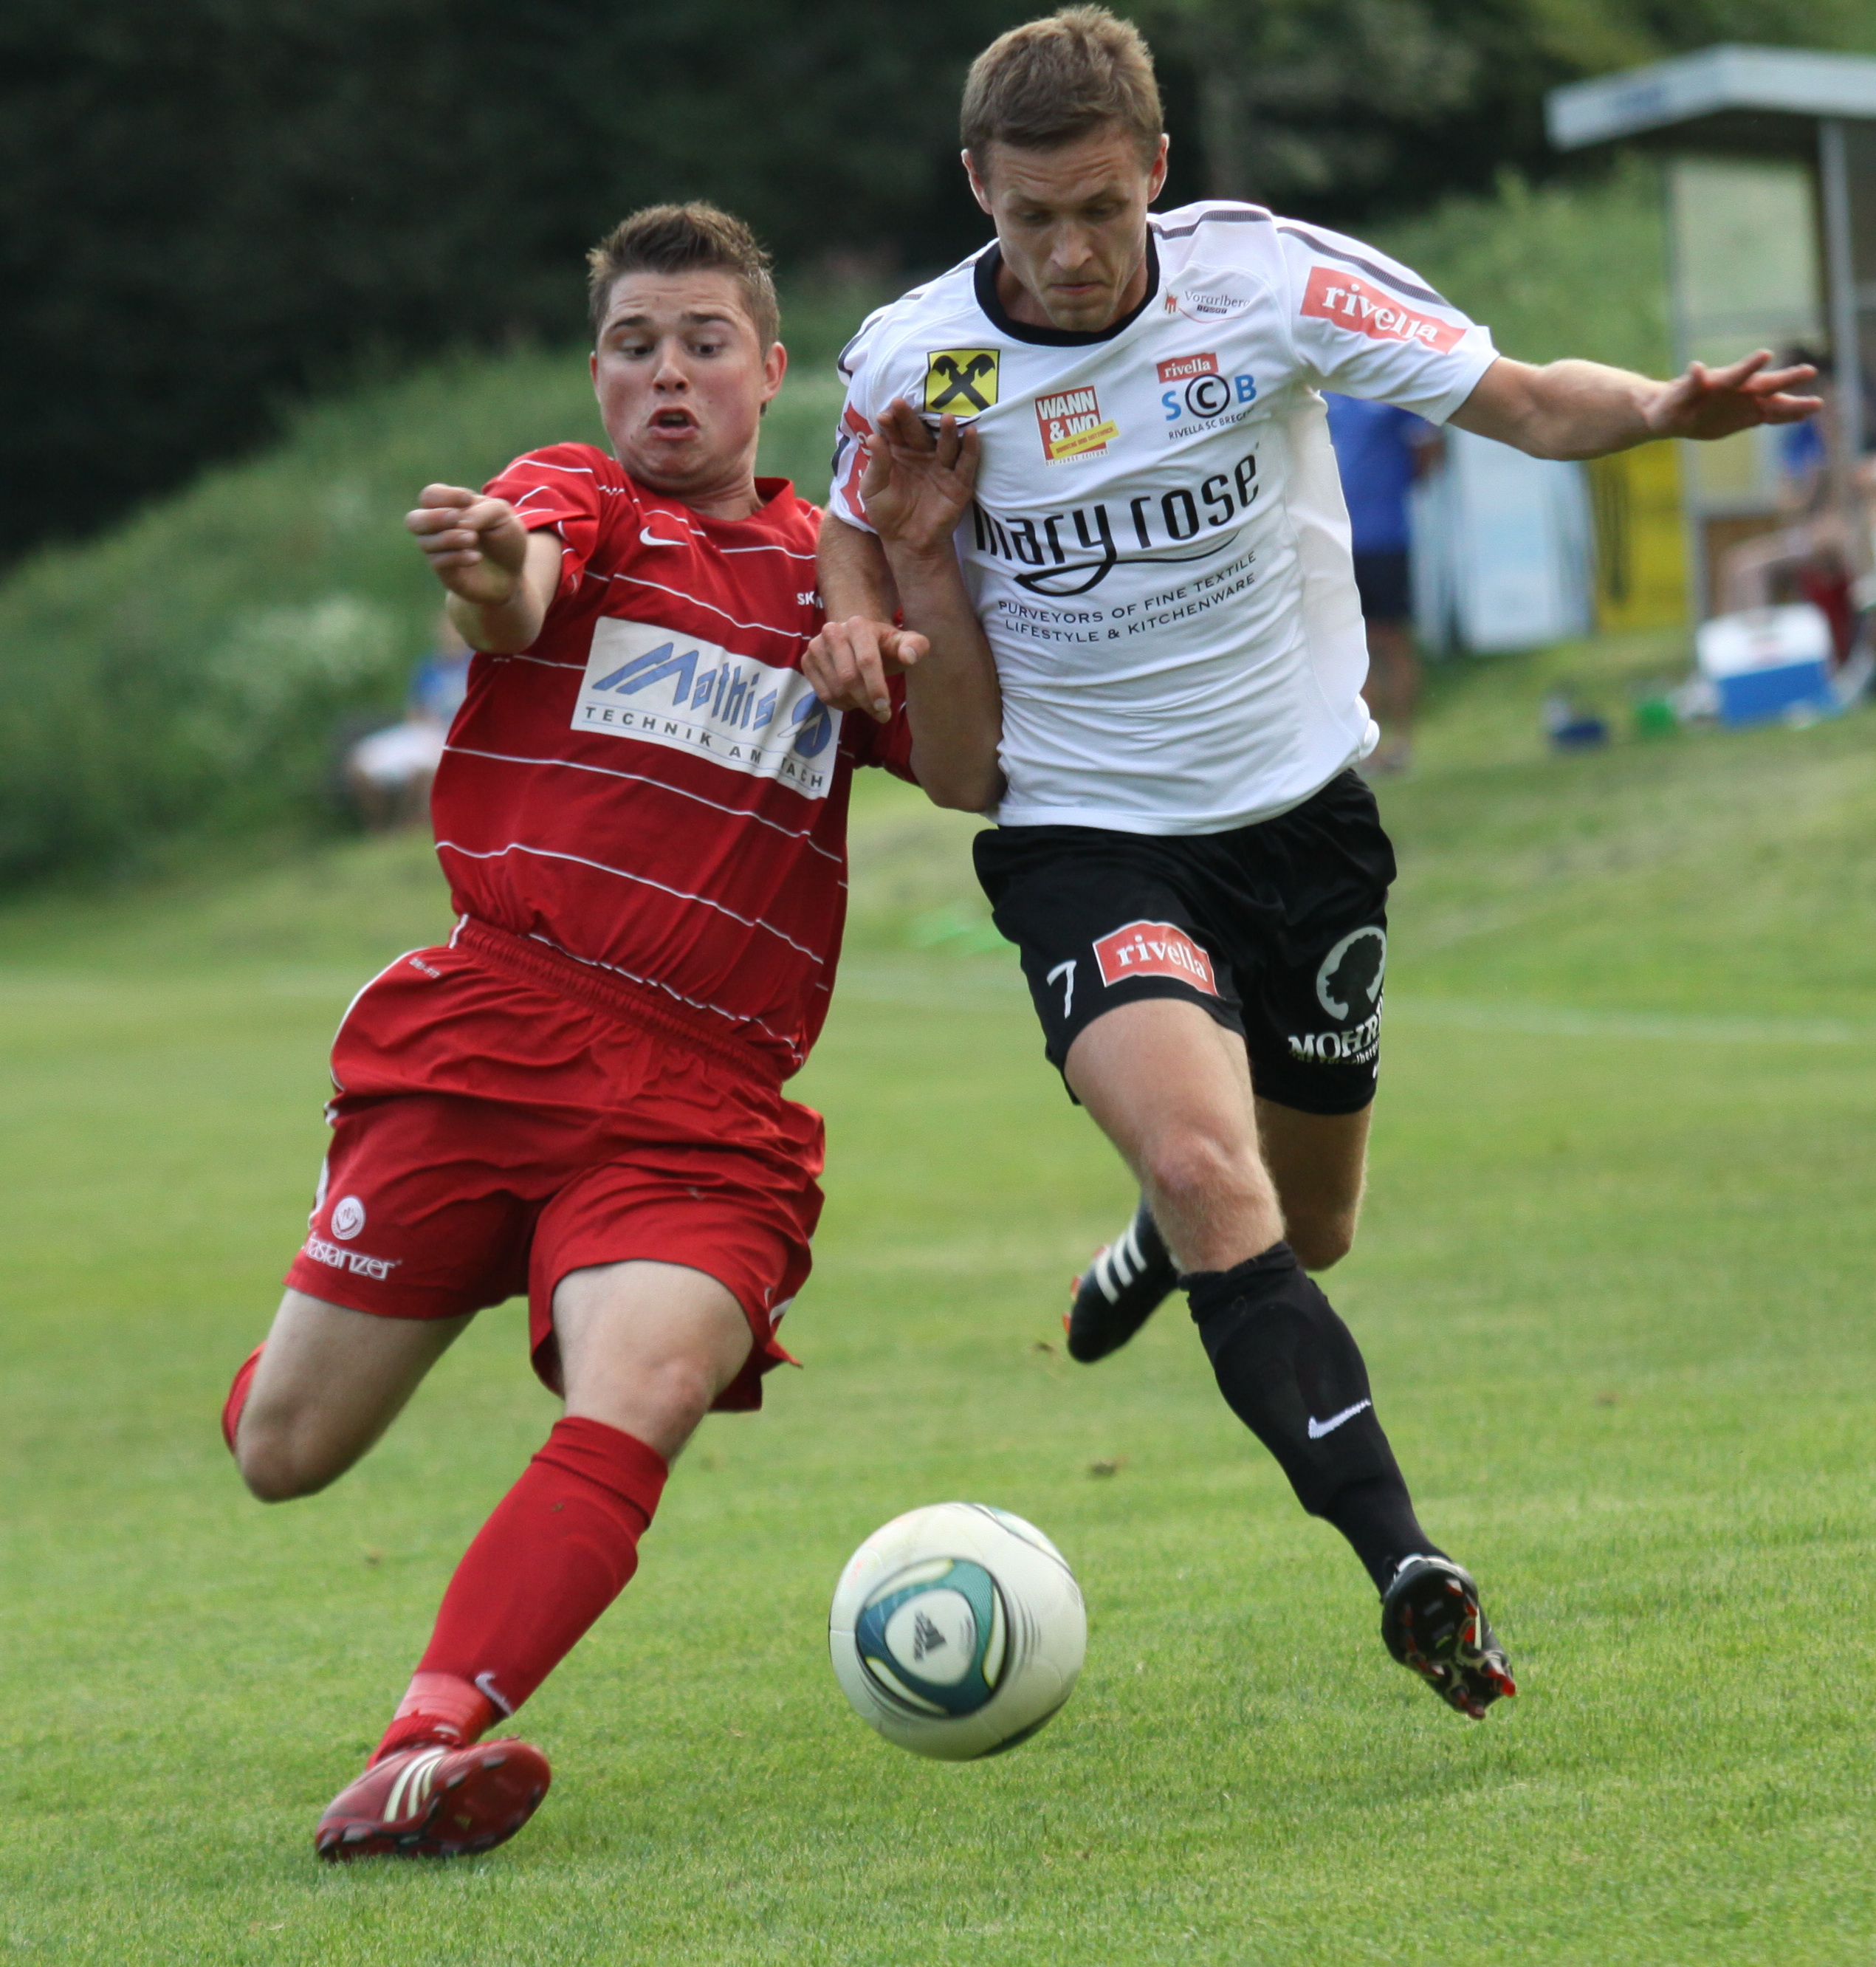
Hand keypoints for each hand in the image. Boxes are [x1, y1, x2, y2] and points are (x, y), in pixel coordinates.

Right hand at [405, 484, 529, 604]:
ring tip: (472, 538)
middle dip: (434, 517)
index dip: (445, 496)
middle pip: (414, 520)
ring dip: (449, 537)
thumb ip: (481, 511)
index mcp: (449, 507)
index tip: (468, 500)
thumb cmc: (504, 539)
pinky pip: (439, 562)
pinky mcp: (445, 572)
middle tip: (456, 518)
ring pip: (425, 542)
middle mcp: (437, 529)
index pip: (431, 495)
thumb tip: (458, 521)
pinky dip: (457, 557)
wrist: (512, 573)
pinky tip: (476, 557)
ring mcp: (439, 552)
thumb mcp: (502, 516)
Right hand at [802, 617, 929, 722]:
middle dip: (867, 701)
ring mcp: (816, 646)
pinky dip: (841, 704)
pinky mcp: (806, 661)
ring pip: (835, 690)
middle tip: (881, 714)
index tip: (885, 707)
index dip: (876, 687)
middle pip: (848, 678)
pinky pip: (823, 694)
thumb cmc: (884, 646)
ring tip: (868, 702)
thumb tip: (909, 657)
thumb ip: (915, 646)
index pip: (866, 660)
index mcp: (858, 625)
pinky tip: (853, 699)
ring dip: (855, 704)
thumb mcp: (904, 643)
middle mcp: (832, 631)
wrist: (857, 640)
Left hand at [859, 399, 980, 557]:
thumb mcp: (873, 489)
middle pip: (918, 433)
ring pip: (945, 445)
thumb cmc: (887, 514)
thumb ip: (876, 464)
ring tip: (947, 417)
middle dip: (911, 419)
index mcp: (900, 454)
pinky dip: (971, 448)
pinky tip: (972, 433)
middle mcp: (922, 456)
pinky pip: (966, 464)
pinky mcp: (958, 483)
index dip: (891, 423)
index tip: (885, 414)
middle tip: (903, 404)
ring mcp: (941, 468)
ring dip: (947, 431)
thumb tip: (874, 437)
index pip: (896, 433)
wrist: (907, 542)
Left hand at [1645, 351, 1822, 441]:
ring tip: (1818, 403)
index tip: (1766, 354)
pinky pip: (1770, 417)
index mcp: (1721, 382)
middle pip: (1766, 383)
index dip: (1751, 365)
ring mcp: (1746, 402)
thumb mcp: (1676, 398)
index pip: (1738, 373)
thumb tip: (1697, 366)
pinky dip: (1787, 417)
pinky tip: (1805, 416)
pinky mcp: (1748, 416)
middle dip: (1787, 379)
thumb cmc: (1671, 404)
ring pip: (1774, 402)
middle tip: (1810, 370)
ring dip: (1794, 404)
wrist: (1673, 414)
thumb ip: (1690, 383)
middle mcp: (1739, 389)